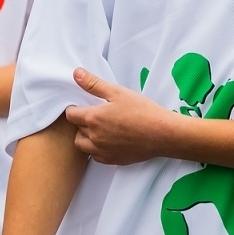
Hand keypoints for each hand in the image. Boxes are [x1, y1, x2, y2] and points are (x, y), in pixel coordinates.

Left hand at [63, 68, 179, 164]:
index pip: (70, 115)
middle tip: (94, 115)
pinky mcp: (112, 160)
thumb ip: (94, 84)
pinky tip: (107, 141)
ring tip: (98, 129)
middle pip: (76, 129)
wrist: (162, 133)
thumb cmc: (143, 111)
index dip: (74, 108)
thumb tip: (76, 74)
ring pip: (82, 145)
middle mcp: (94, 137)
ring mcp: (102, 151)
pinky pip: (95, 156)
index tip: (83, 105)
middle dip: (81, 122)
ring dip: (85, 137)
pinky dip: (96, 149)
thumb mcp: (118, 92)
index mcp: (93, 118)